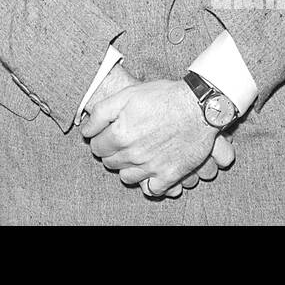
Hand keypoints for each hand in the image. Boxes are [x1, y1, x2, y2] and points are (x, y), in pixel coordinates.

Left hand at [81, 79, 233, 198]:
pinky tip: (150, 170)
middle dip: (112, 153)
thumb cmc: (163, 96)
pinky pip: (151, 190)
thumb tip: (86, 131)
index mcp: (120, 134)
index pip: (97, 147)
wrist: (199, 106)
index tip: (108, 134)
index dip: (100, 139)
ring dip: (128, 168)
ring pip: (127, 178)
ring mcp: (152, 167)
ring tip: (136, 154)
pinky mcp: (170, 175)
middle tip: (123, 141)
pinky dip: (148, 183)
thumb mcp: (127, 94)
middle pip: (110, 163)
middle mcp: (133, 154)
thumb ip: (101, 113)